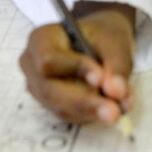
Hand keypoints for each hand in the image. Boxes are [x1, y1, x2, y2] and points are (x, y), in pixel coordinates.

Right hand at [20, 3, 134, 124]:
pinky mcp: (51, 106)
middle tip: (114, 109)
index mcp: (41, 39)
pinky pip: (68, 116)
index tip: (100, 77)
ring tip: (118, 108)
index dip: (73, 69)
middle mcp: (32, 66)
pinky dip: (91, 115)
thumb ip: (117, 64)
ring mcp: (39, 89)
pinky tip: (110, 108)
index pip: (49, 59)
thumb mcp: (114, 40)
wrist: (101, 42)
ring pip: (60, 108)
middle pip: (50, 90)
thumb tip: (116, 92)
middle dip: (83, 101)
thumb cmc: (102, 35)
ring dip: (90, 111)